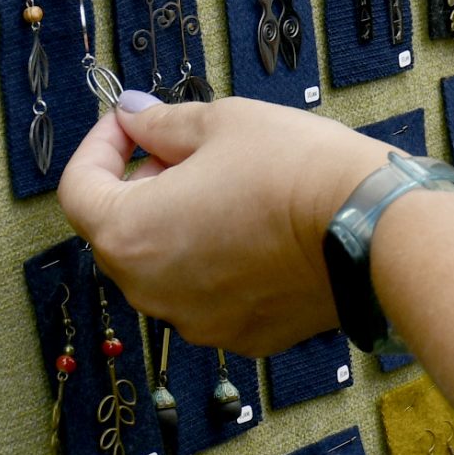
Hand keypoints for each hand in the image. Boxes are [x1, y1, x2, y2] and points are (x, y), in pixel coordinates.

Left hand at [60, 91, 387, 355]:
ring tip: (234, 190)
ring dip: (182, 227)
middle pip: (121, 233)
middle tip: (186, 150)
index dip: (99, 146)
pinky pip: (212, 295)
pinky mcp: (243, 335)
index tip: (130, 124)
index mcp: (129, 234)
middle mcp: (151, 291)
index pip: (78, 190)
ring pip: (167, 268)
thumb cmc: (296, 169)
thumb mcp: (223, 121)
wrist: (375, 228)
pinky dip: (222, 263)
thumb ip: (162, 123)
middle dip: (143, 186)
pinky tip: (263, 231)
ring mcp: (197, 322)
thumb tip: (134, 119)